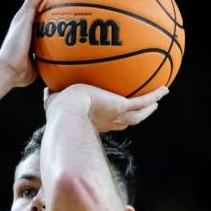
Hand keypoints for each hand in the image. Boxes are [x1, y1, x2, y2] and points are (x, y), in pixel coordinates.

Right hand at [0, 0, 66, 87]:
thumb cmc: (19, 74)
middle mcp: (24, 19)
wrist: (7, 71)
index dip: (52, 4)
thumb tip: (60, 70)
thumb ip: (47, 63)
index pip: (42, 13)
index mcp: (27, 30)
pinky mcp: (24, 15)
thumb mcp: (38, 66)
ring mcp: (23, 16)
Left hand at [44, 84, 169, 132]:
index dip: (114, 120)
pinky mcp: (122, 106)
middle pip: (126, 121)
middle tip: (145, 110)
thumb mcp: (54, 100)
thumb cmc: (58, 108)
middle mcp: (108, 120)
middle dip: (136, 116)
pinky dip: (154, 96)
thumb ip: (51, 96)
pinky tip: (164, 88)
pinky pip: (143, 101)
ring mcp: (116, 114)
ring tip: (159, 99)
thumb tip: (45, 88)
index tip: (117, 115)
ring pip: (139, 114)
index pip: (108, 122)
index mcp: (94, 121)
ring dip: (150, 108)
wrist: (67, 109)